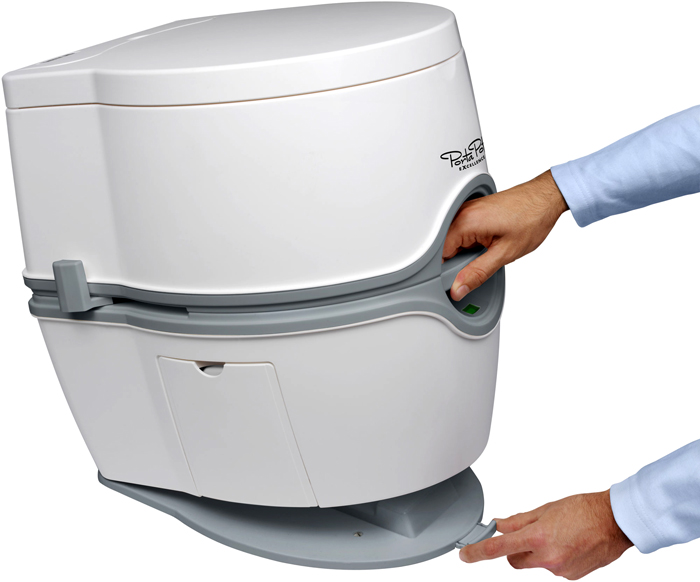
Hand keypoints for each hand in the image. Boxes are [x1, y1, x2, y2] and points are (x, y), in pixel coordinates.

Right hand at [443, 170, 568, 300]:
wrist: (546, 197)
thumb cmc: (532, 217)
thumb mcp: (505, 253)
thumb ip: (478, 273)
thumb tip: (460, 288)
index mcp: (465, 222)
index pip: (439, 254)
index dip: (447, 272)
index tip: (459, 280)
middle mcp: (462, 213)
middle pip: (444, 248)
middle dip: (458, 262)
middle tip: (481, 264)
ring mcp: (467, 210)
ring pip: (453, 241)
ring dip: (466, 252)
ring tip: (488, 251)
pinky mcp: (473, 211)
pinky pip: (462, 233)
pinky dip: (472, 243)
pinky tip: (488, 243)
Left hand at [460, 491, 632, 579]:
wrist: (615, 522)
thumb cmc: (583, 510)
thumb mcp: (546, 509)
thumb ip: (519, 521)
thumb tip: (499, 525)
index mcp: (539, 537)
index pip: (498, 548)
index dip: (477, 552)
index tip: (465, 556)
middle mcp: (548, 558)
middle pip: (514, 560)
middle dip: (514, 550)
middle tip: (528, 535)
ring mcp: (560, 570)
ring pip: (535, 564)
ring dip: (538, 553)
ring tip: (558, 535)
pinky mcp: (572, 577)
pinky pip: (552, 568)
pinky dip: (554, 558)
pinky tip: (568, 544)